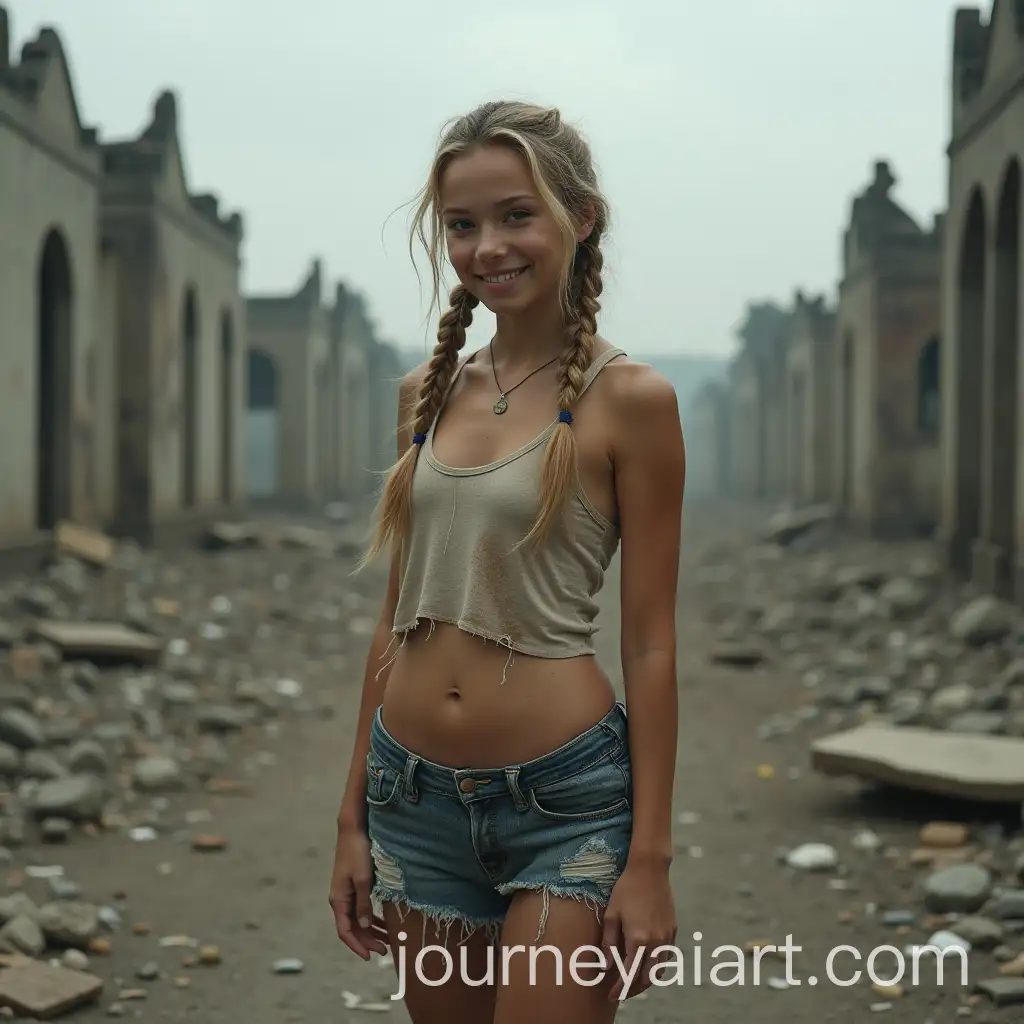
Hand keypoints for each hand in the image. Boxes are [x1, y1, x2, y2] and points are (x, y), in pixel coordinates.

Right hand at [329, 824, 389, 959]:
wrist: (353, 830)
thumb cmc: (357, 852)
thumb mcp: (363, 879)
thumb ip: (364, 904)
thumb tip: (366, 926)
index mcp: (339, 900)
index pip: (345, 931)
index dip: (357, 946)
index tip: (370, 956)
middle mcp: (340, 900)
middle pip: (352, 928)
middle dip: (367, 941)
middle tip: (385, 951)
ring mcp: (347, 893)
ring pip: (358, 920)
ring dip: (371, 931)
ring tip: (388, 941)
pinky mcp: (354, 886)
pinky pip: (361, 909)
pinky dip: (372, 918)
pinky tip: (383, 922)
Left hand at [601, 859, 676, 1001]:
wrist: (650, 870)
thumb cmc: (626, 890)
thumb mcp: (612, 914)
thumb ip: (609, 943)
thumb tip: (606, 967)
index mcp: (638, 939)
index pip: (629, 974)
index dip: (620, 988)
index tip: (612, 995)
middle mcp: (656, 942)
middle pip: (647, 978)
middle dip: (634, 989)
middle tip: (621, 992)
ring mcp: (667, 937)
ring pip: (659, 971)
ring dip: (646, 980)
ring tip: (633, 982)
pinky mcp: (673, 930)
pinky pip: (666, 957)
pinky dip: (656, 967)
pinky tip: (646, 964)